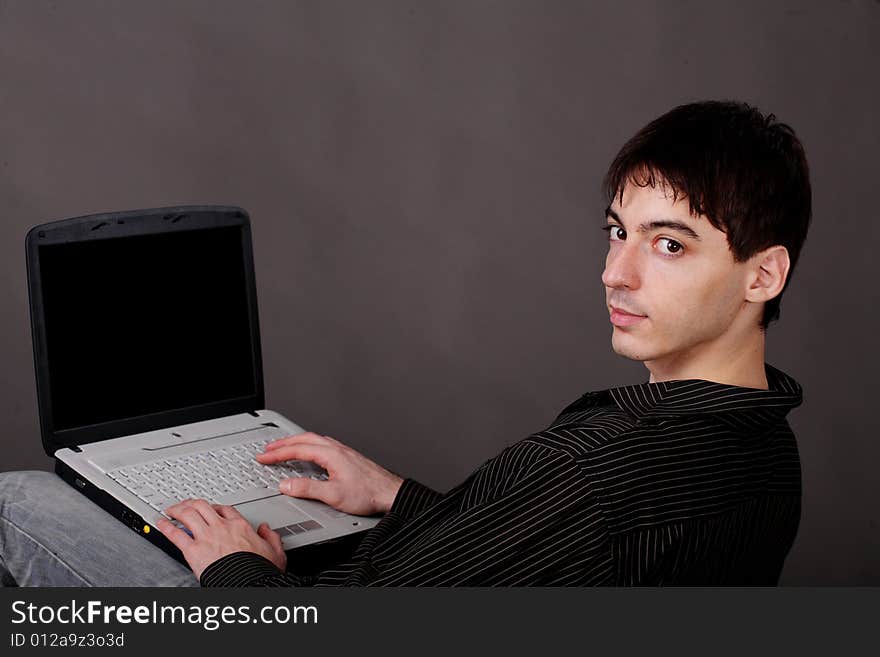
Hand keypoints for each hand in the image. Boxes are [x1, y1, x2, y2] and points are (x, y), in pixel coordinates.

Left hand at [155, 499, 286, 579]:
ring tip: (170, 510)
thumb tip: (266, 529)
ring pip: (188, 514)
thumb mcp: (275, 551)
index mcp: (240, 526)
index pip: (224, 509)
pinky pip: (176, 535)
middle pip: (202, 506)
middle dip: (192, 503)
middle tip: (186, 505)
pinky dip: (166, 527)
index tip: (210, 509)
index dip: (214, 507)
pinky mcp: (193, 551)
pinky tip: (160, 523)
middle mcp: (221, 527)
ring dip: (177, 509)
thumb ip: (271, 537)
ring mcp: (206, 537)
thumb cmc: (260, 570)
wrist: (249, 583)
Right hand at [256, 432, 403, 515]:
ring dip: (296, 442)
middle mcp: (336, 448)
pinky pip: (322, 444)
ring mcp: (342, 451)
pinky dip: (308, 445)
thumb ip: (307, 489)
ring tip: (284, 448)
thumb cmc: (367, 493)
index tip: (263, 457)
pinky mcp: (347, 456)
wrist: (389, 492)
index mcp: (330, 454)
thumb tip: (286, 485)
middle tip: (267, 449)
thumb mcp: (333, 495)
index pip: (297, 449)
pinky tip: (309, 452)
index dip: (277, 453)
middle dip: (283, 443)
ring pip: (313, 440)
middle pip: (304, 439)